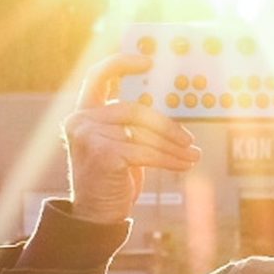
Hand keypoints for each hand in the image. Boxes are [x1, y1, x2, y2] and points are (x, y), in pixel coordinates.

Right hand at [63, 52, 199, 223]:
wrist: (95, 213)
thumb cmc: (112, 176)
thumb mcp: (119, 143)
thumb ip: (131, 124)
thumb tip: (170, 114)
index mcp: (84, 112)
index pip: (99, 76)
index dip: (122, 63)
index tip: (148, 61)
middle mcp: (81, 120)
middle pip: (135, 110)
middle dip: (167, 126)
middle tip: (190, 140)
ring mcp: (88, 136)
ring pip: (143, 133)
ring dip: (174, 147)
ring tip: (193, 156)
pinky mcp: (102, 154)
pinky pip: (146, 152)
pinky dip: (169, 159)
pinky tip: (184, 164)